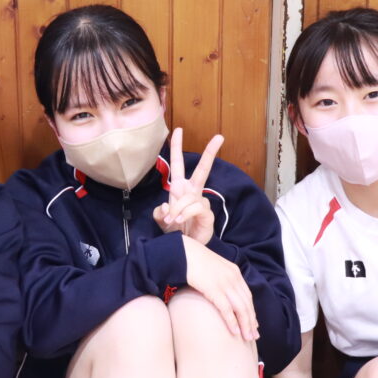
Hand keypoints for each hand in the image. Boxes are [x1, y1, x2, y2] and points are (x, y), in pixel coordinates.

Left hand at [153, 128, 222, 244]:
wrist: (186, 246)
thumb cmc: (175, 230)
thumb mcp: (161, 220)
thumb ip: (159, 213)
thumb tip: (165, 207)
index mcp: (180, 188)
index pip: (178, 164)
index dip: (176, 147)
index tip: (178, 130)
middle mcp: (192, 191)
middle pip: (203, 169)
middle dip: (210, 153)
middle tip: (218, 137)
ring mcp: (201, 202)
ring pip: (189, 197)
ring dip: (178, 209)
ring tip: (173, 221)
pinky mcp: (206, 213)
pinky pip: (195, 207)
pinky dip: (185, 214)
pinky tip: (180, 221)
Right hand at [182, 235, 257, 340]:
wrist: (183, 251)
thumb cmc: (193, 260)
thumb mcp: (212, 267)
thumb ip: (219, 277)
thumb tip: (219, 290)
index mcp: (234, 272)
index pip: (247, 295)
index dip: (251, 311)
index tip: (253, 324)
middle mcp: (233, 278)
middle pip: (246, 303)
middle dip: (251, 321)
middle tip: (254, 336)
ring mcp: (224, 283)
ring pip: (240, 308)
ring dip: (245, 324)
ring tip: (247, 337)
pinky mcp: (214, 288)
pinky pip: (227, 309)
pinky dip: (232, 321)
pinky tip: (235, 331)